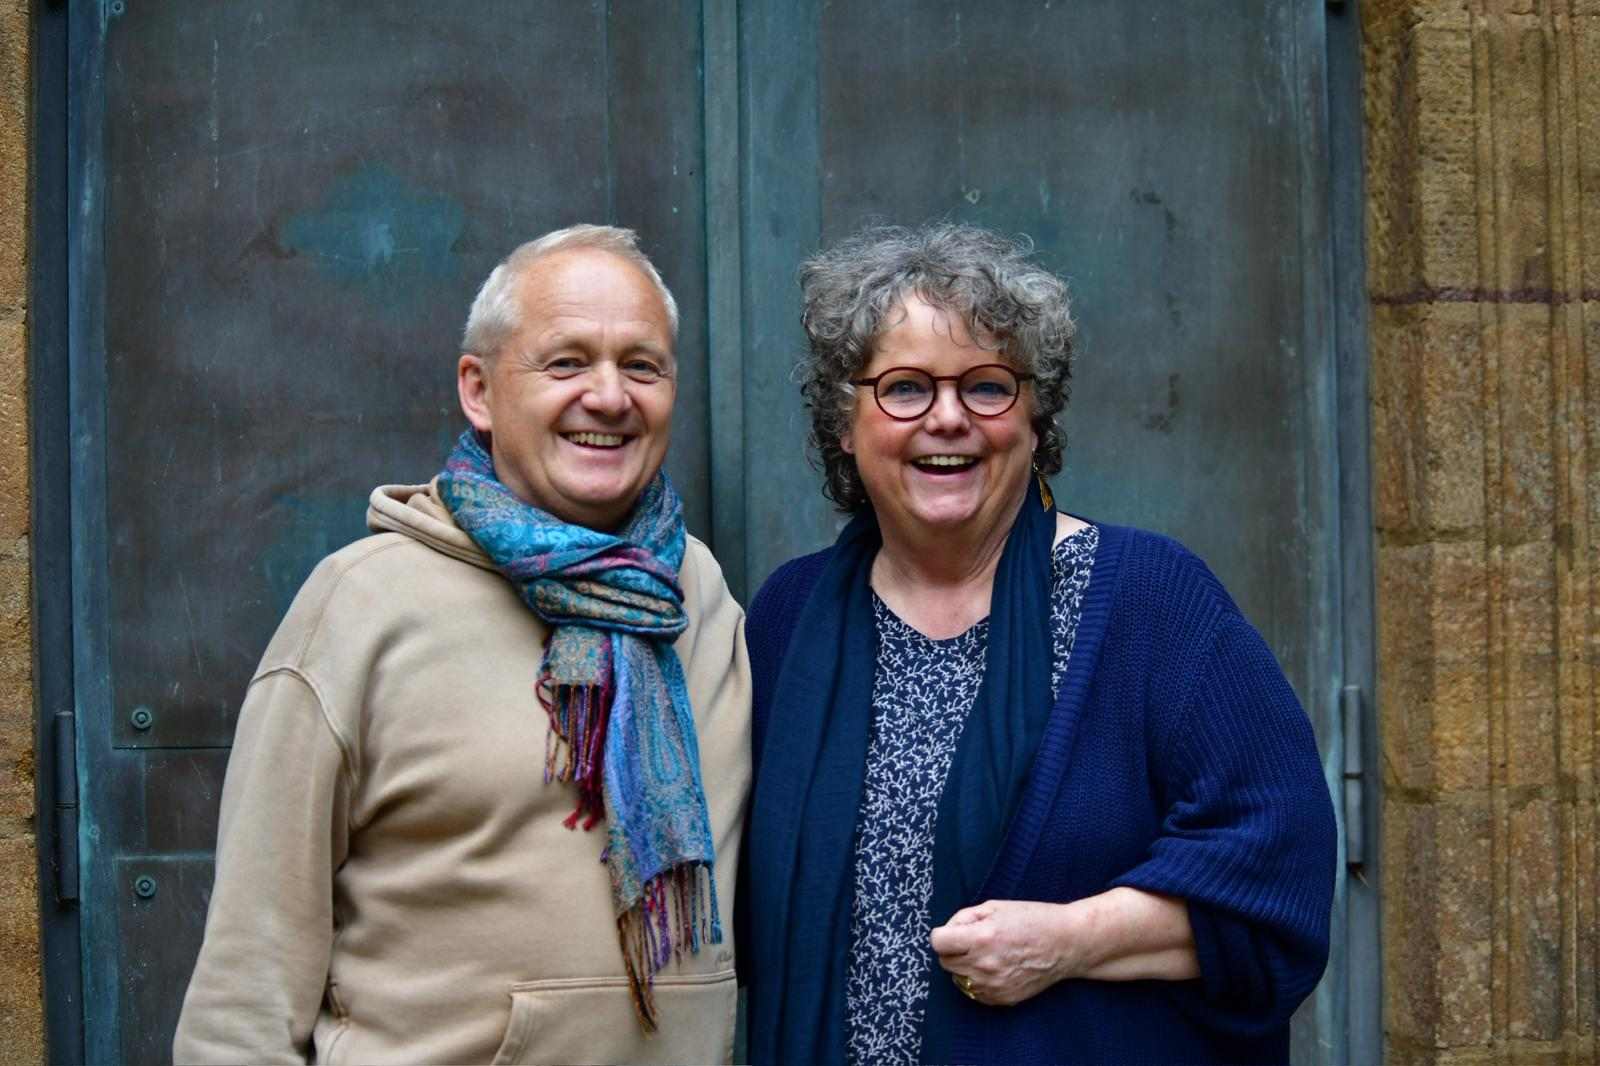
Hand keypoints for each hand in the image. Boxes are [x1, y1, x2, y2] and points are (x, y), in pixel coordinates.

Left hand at [929, 900, 1076, 1006]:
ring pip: (958, 979)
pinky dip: (978, 981)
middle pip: (945, 962)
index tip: (953, 932)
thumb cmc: (1033, 919)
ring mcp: (993, 986)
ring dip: (965, 966)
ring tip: (987, 954)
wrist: (1067, 944)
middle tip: (973, 940)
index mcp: (982, 938)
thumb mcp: (995, 907)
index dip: (943, 934)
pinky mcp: (1001, 999)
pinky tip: (995, 968)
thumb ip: (965, 917)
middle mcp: (984, 965)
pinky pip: (974, 992)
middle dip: (953, 949)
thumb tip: (947, 931)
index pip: (938, 943)